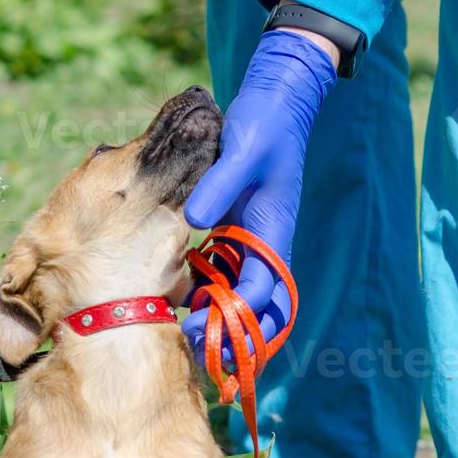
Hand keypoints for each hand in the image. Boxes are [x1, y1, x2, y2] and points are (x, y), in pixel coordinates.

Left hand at [182, 29, 335, 361]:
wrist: (275, 103)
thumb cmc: (262, 126)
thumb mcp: (239, 151)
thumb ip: (219, 185)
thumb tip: (196, 221)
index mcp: (271, 232)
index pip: (257, 292)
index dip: (229, 318)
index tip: (194, 330)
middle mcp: (266, 244)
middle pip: (259, 309)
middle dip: (235, 337)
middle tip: (197, 354)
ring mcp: (254, 240)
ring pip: (243, 297)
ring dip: (221, 321)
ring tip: (186, 340)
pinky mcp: (239, 231)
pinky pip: (228, 275)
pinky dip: (211, 295)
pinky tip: (182, 302)